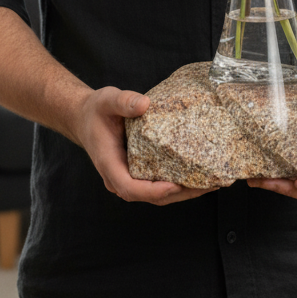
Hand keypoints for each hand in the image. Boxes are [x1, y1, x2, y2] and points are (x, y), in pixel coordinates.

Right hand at [73, 85, 219, 205]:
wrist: (85, 118)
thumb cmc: (96, 111)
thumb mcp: (107, 100)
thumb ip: (124, 101)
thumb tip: (145, 104)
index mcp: (109, 164)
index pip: (131, 188)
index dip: (153, 191)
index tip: (175, 185)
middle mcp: (119, 177)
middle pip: (150, 197)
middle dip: (180, 194)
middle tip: (207, 185)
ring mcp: (129, 177)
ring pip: (157, 195)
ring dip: (183, 192)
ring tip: (211, 183)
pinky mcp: (137, 172)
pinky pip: (158, 184)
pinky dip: (177, 183)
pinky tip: (197, 174)